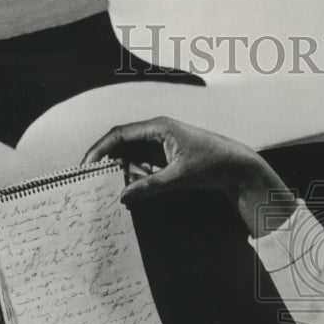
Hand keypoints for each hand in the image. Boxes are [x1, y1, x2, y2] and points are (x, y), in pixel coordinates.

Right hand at [82, 116, 295, 234]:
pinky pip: (142, 166)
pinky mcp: (165, 157)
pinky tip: (135, 192)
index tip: (85, 167)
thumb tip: (123, 196)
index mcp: (158, 127)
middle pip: (121, 146)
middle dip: (108, 165)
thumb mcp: (180, 177)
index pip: (118, 134)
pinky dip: (136, 179)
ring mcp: (160, 144)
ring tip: (119, 191)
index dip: (99, 150)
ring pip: (131, 158)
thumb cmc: (212, 164)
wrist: (237, 166)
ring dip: (124, 175)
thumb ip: (150, 186)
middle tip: (94, 184)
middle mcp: (156, 132)